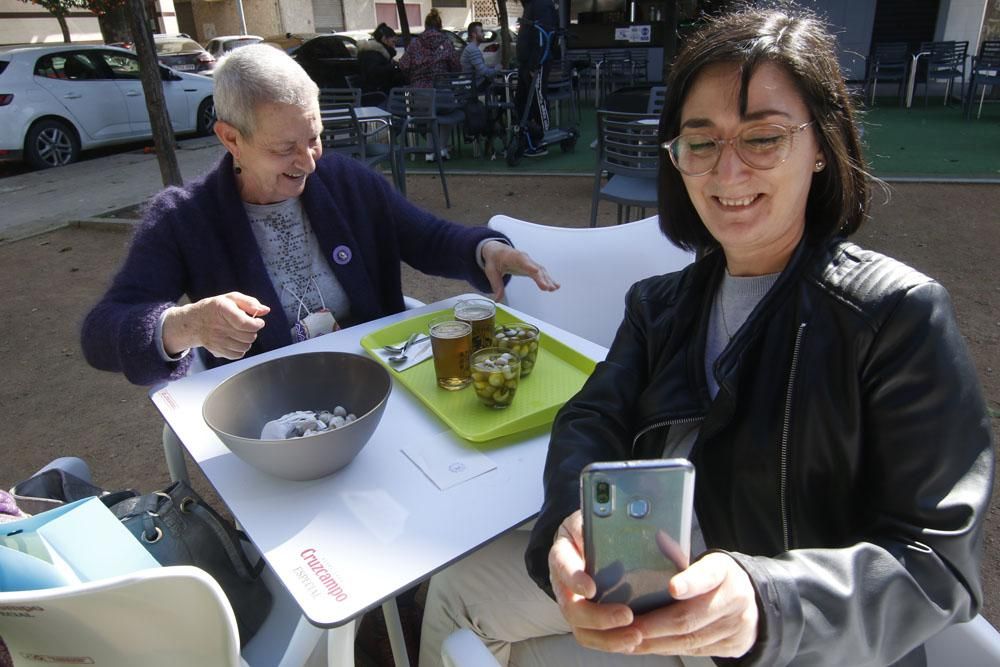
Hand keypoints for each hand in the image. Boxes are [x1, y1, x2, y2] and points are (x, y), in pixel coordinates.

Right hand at [162, 292, 269, 359]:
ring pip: (245, 347)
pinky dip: (241, 349)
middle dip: (253, 331)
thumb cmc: (216, 308)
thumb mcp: (231, 298)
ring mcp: (217, 340)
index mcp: (222, 309)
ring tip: (241, 333)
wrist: (194, 322)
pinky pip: (237, 355)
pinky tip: (236, 341)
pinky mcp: (217, 350)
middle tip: (248, 326)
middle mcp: (218, 326)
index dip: (256, 324)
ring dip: (247, 340)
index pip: (244, 323)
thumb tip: (265, 310)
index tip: (259, 322)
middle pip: (248, 336)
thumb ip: (250, 302)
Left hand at [481, 240, 559, 300]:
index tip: (535, 271)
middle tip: (547, 287)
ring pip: (540, 270)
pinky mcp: (532, 267)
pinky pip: (542, 272)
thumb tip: (497, 299)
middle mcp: (524, 258)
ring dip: (547, 279)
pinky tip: (555, 286)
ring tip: (553, 288)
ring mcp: (529, 262)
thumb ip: (496, 285)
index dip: (529, 266)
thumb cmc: (495, 259)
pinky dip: (548, 279)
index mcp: (512, 257)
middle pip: (534, 267)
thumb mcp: (491, 271)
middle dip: (541, 277)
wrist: (497, 251)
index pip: (522, 261)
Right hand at [548, 511, 642, 652]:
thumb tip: (614, 523)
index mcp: (562, 555)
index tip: (591, 588)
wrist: (580, 542)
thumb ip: (595, 521)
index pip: (562, 566)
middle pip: (572, 609)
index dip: (575, 579)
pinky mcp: (588, 619)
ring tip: (635, 636)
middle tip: (627, 616)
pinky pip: (596, 637)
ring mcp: (574, 605)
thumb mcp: (587, 518)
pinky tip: (634, 640)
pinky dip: (613, 642)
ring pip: (582, 630)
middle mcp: (563, 585)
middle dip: (599, 617)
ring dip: (608, 638)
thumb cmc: (586, 530)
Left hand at [629, 552, 758, 657]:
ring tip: (630, 641)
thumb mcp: (705, 561)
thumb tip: (653, 542)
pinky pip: (694, 651)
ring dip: (655, 643)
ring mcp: (736, 627)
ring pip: (690, 640)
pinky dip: (668, 649)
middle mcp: (735, 599)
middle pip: (690, 617)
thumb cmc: (718, 577)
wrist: (751, 599)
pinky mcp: (732, 646)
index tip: (672, 587)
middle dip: (654, 625)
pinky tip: (649, 646)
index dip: (690, 583)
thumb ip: (681, 558)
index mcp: (724, 571)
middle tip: (628, 627)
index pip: (707, 575)